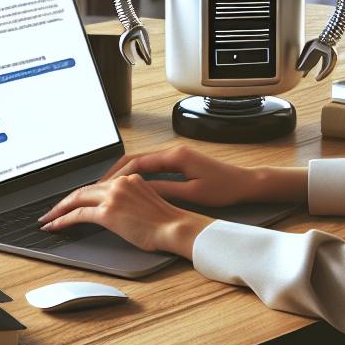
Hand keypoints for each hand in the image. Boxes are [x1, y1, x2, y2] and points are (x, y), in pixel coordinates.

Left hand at [37, 174, 212, 257]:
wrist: (175, 227)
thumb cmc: (166, 222)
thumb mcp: (147, 202)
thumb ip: (130, 199)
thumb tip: (115, 211)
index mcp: (130, 179)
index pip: (99, 185)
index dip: (82, 195)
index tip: (72, 202)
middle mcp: (120, 183)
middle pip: (84, 189)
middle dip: (64, 201)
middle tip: (52, 210)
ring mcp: (112, 196)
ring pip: (77, 199)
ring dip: (59, 210)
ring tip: (49, 219)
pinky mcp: (107, 212)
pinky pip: (78, 215)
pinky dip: (63, 220)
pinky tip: (56, 226)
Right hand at [96, 144, 257, 207]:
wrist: (245, 183)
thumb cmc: (224, 189)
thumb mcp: (192, 194)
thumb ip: (165, 190)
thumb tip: (140, 191)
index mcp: (175, 157)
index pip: (138, 163)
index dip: (118, 175)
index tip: (104, 186)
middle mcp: (174, 151)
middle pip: (136, 158)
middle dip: (116, 172)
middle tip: (99, 186)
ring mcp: (177, 155)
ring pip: (143, 161)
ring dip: (125, 173)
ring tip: (110, 187)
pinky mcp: (180, 162)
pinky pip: (152, 165)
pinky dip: (138, 174)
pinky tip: (131, 185)